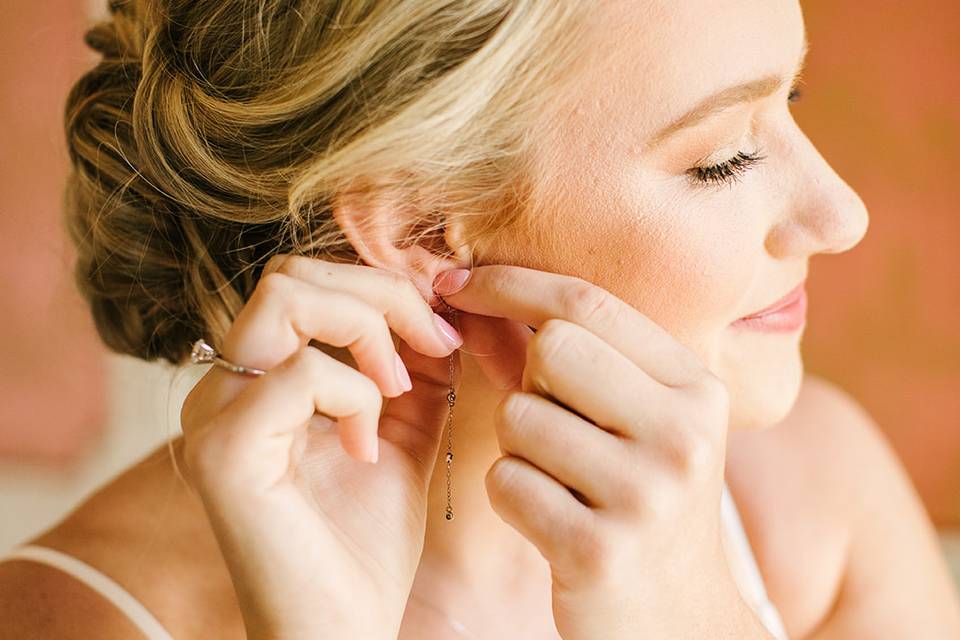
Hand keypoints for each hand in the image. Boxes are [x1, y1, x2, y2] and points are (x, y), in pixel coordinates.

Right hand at [178, 255, 462, 639]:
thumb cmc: (366, 544)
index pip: (307, 279)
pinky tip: (368, 450)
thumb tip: (440, 306)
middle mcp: (224, 386)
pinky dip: (355, 396)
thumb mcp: (404, 434)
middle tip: (434, 344)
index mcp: (258, 378)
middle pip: (294, 273)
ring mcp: (215, 414)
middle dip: (382, 294)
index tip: (445, 331)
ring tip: (398, 390)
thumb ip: (415, 370)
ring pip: (286, 296)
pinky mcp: (223, 451)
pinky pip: (301, 373)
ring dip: (368, 328)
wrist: (339, 631)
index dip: (385, 288)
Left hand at [435, 265, 753, 639]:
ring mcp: (645, 494)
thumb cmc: (644, 501)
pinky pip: (506, 482)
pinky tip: (552, 521)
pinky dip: (511, 496)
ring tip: (563, 481)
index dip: (511, 283)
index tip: (455, 282)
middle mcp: (682, 433)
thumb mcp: (646, 423)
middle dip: (529, 383)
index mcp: (697, 388)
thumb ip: (588, 358)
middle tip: (555, 427)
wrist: (680, 620)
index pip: (589, 304)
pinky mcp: (598, 550)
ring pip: (518, 417)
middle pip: (550, 350)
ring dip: (519, 447)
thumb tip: (476, 290)